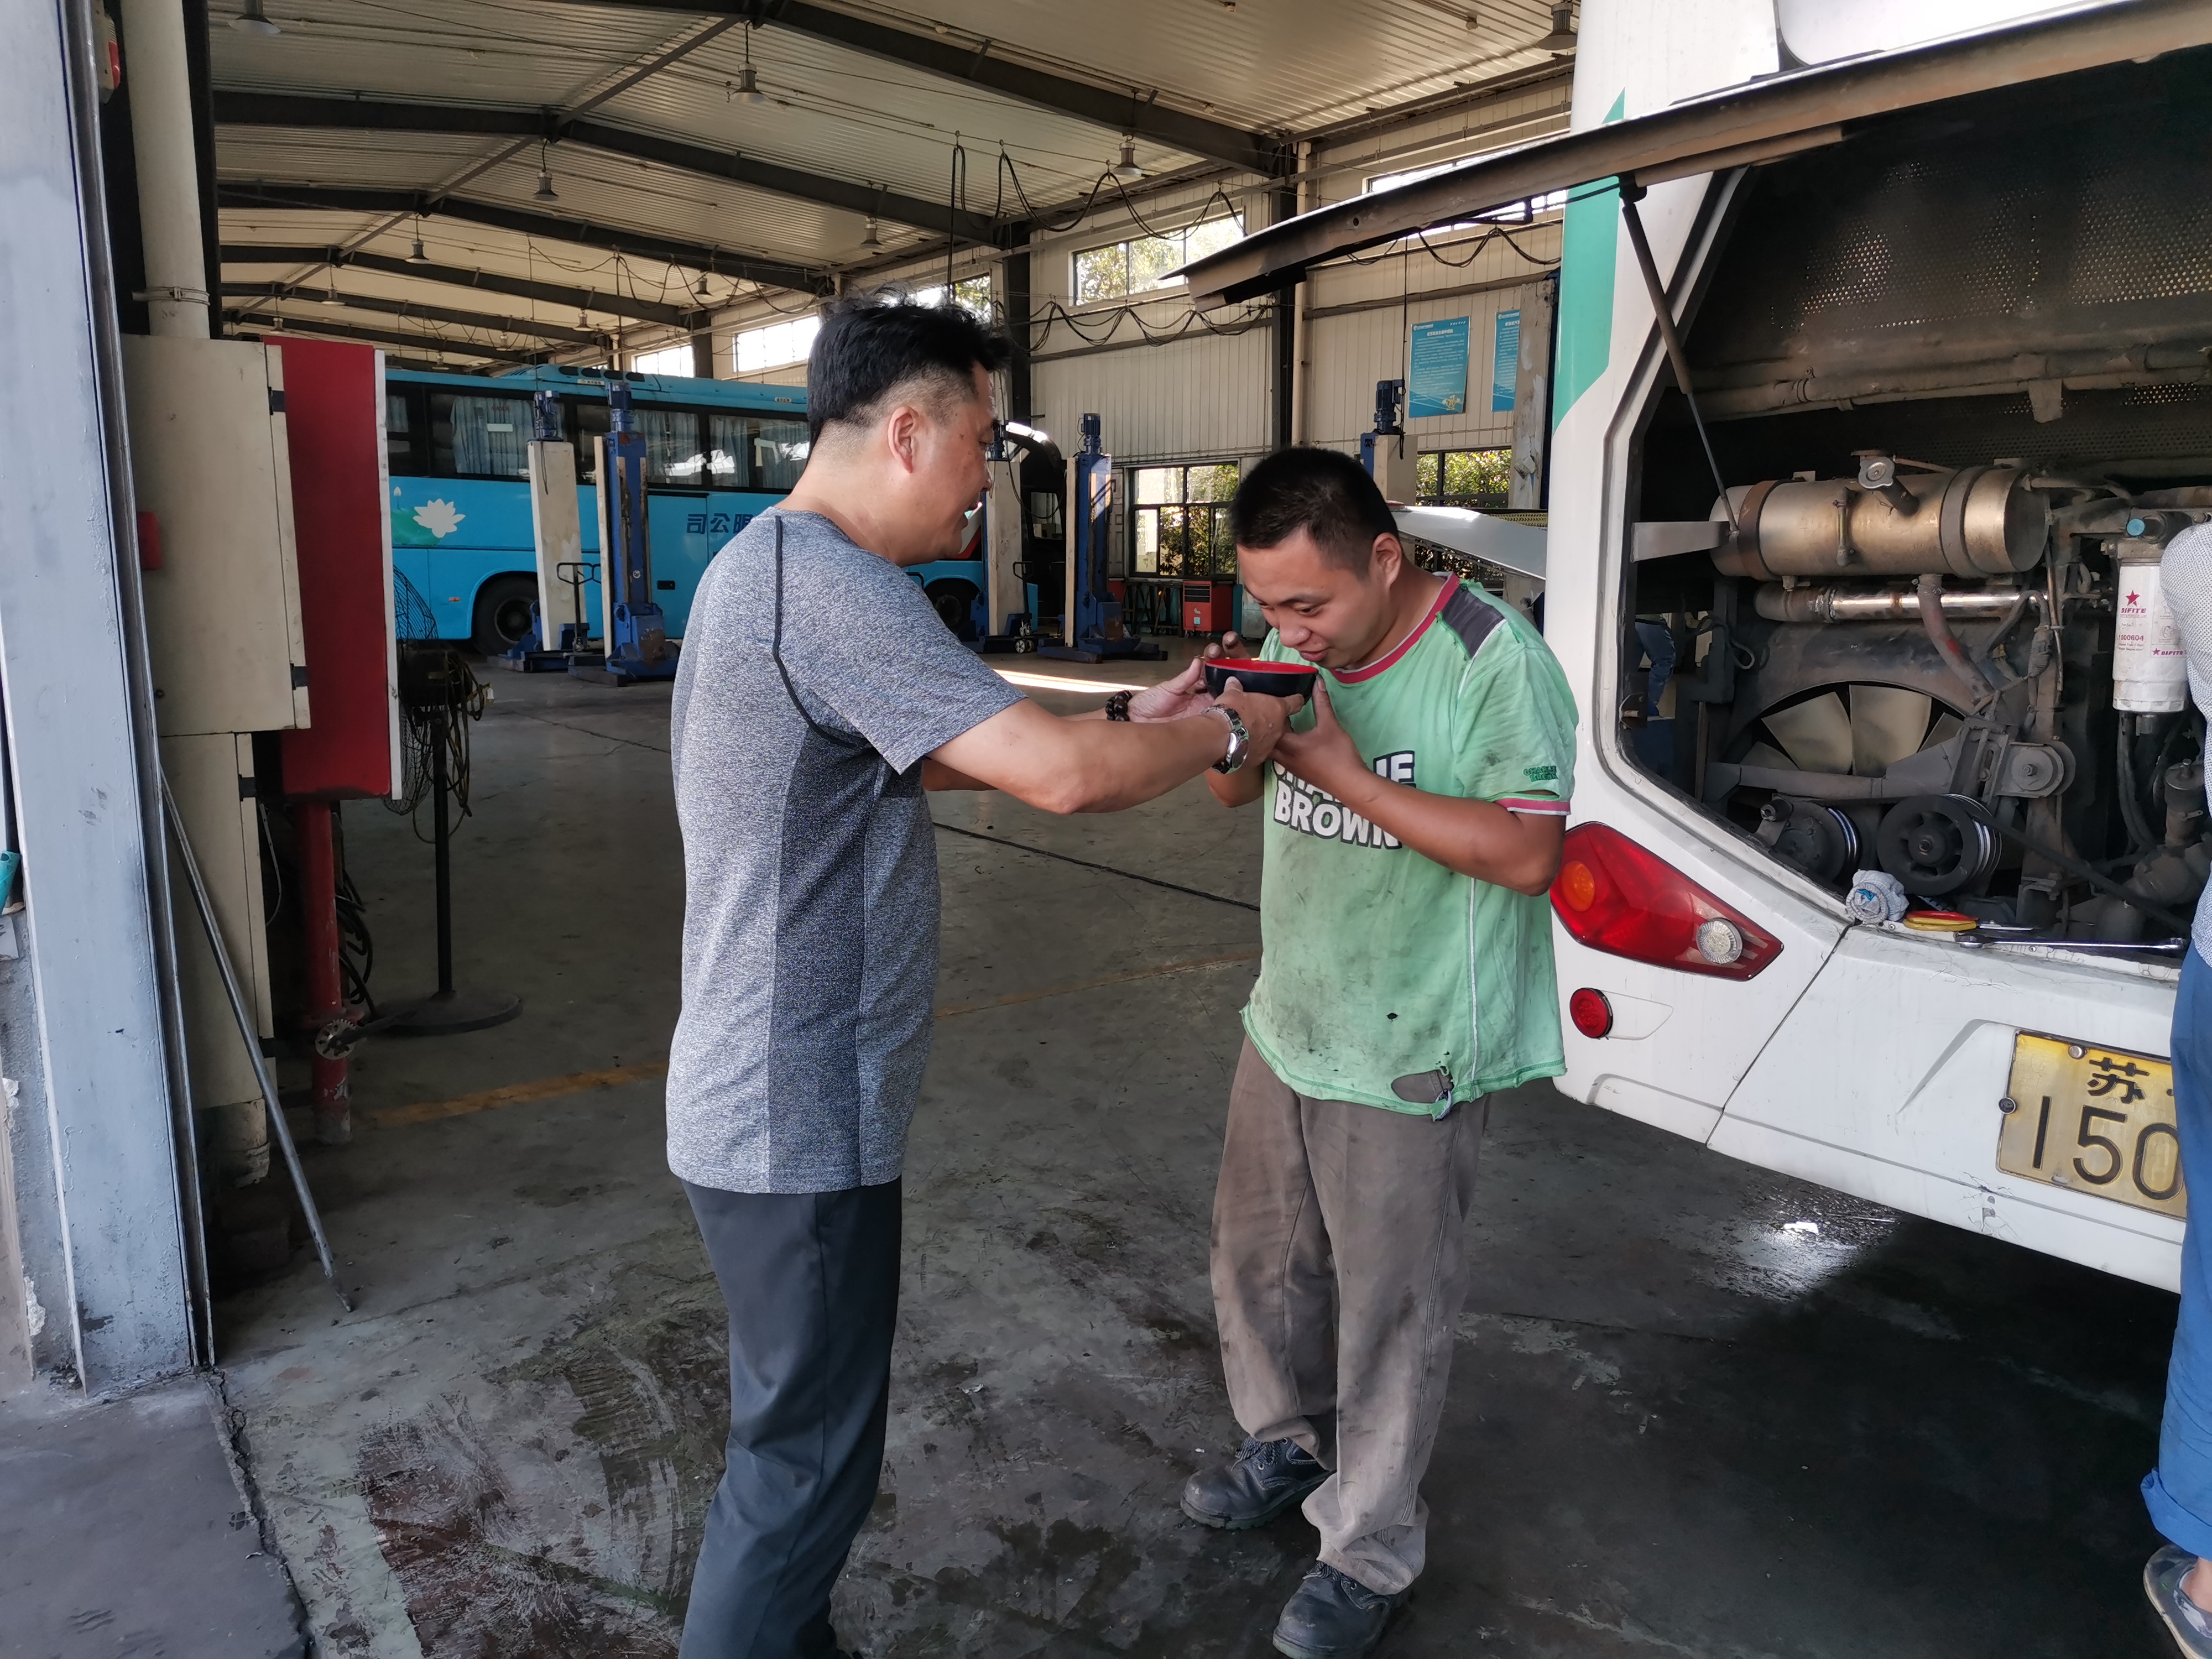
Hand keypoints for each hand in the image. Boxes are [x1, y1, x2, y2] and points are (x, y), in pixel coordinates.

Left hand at [1127, 634, 1241, 722]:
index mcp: (1195, 691)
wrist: (1135, 720)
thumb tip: (1198, 662)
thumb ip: (1185, 678)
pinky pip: (1210, 724)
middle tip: (1236, 683)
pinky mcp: (1196, 730)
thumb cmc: (1148, 702)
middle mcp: (1201, 704)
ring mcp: (1200, 717)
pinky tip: (1223, 711)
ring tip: (1233, 696)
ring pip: (1219, 710)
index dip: (1222, 674)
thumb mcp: (1169, 687)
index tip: (1229, 667)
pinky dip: (1218, 718)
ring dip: (1227, 703)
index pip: (1214, 682)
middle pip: (1221, 696)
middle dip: (1230, 689)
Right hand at [1212, 682, 1296, 766]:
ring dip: (1263, 735)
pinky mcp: (1260, 758)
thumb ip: (1235, 688)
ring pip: (1271, 738)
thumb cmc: (1232, 710)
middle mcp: (1279, 728)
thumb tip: (1233, 682)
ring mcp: (1271, 745)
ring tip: (1249, 732)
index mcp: (1277, 708)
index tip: (1296, 699)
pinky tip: (1242, 745)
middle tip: (1261, 716)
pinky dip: (1253, 748)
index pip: (1295, 703)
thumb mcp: (1232, 694)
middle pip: (1282, 723)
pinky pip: (1259, 751)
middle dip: (1274, 720)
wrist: (1222, 737)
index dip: (1296, 700)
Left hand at [1269, 677, 1361, 791]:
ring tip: (1283, 723)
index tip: (1275, 700)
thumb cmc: (1338, 754)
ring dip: (1276, 738)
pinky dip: (1283, 747)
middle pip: (1267, 741)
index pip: (1271, 726)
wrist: (1349, 783)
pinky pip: (1283, 757)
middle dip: (1269, 727)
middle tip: (1276, 712)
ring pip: (1274, 751)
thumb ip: (1322, 703)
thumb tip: (1318, 682)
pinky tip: (1294, 740)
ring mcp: (1291, 767)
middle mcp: (1284, 758)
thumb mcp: (1330, 725)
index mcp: (1288, 745)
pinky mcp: (1299, 772)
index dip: (1271, 713)